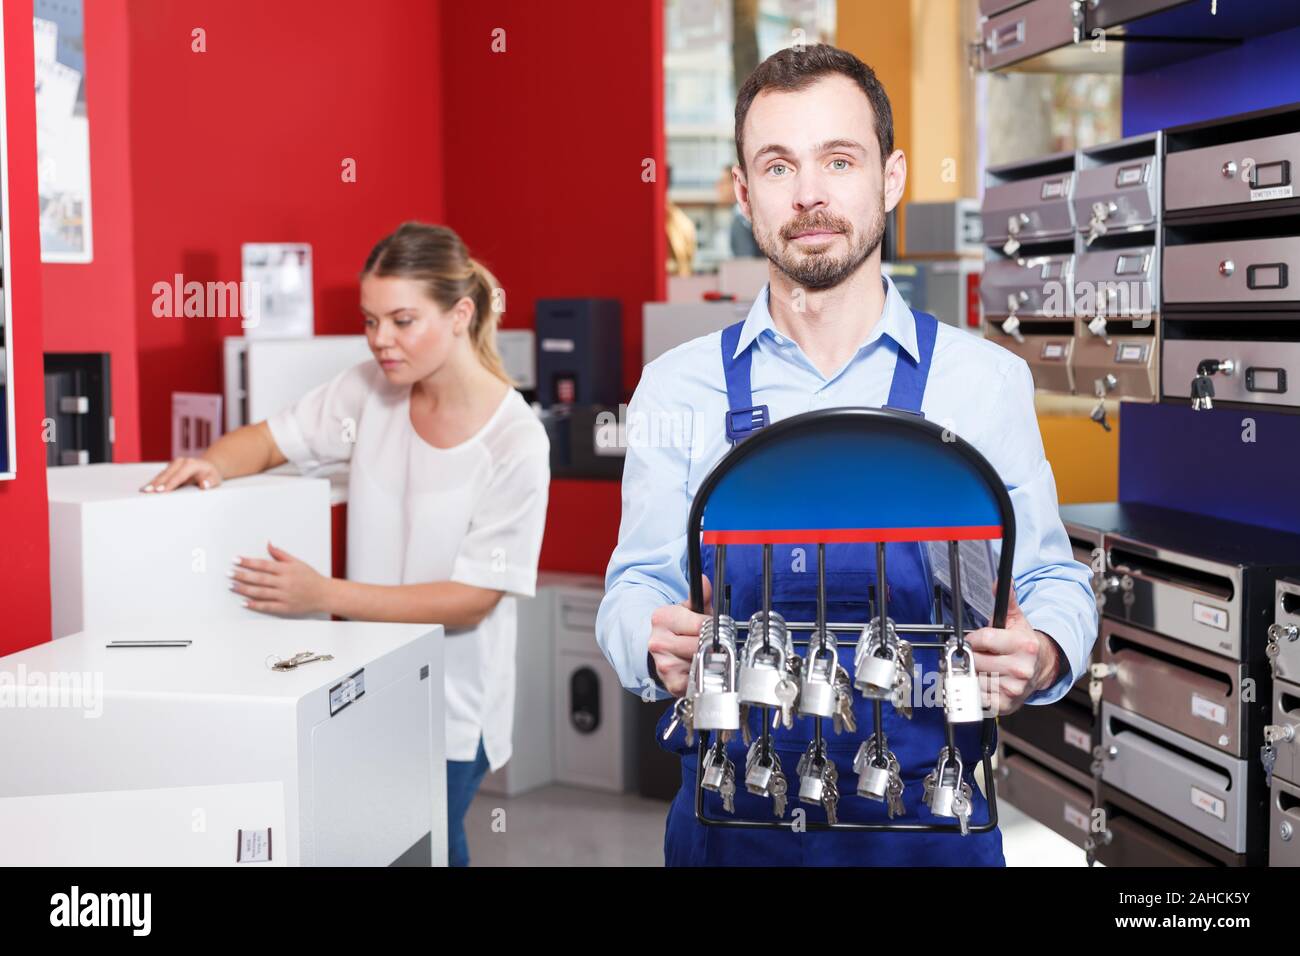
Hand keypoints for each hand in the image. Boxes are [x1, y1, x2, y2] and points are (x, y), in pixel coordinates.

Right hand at [140, 456, 222, 492]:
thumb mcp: (215, 479)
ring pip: (162, 474)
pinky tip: (146, 487)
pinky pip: (161, 475)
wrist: (208, 467)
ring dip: (153, 482)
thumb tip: (204, 485)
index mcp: (192, 464)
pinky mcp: (170, 468)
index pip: (180, 475)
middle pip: (168, 473)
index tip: (162, 491)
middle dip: (158, 483)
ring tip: (143, 490)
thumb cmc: (211, 475)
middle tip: (148, 491)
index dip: (171, 483)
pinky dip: (154, 482)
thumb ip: (210, 482)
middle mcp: (181, 462)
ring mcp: (174, 464)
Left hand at [230, 541, 332, 616]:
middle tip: (229, 573)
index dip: (248, 562)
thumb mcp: (297, 562)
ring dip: (244, 589)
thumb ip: (281, 554)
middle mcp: (284, 582)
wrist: (325, 594)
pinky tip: (244, 602)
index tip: (236, 560)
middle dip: (242, 575)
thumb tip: (268, 544)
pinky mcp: (285, 608)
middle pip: (259, 578)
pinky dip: (255, 605)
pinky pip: (267, 606)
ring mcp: (284, 596)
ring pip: (260, 592)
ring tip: (232, 586)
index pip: (263, 565)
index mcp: (286, 570)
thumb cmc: (311, 578)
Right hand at [647, 576, 712, 697]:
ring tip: (702, 654)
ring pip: (703, 661)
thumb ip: (700, 597)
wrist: (659, 650)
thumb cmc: (677, 629)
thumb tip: (706, 582)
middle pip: (702, 644)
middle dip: (711, 644)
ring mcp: (664, 664)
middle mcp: (659, 642)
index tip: (713, 628)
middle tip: (710, 643)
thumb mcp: (688, 610)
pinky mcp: (672, 683)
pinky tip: (697, 667)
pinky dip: (703, 674)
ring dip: (708, 660)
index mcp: (662, 618)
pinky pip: (700, 679)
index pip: (701, 624)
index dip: (713, 627)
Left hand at [964, 588, 1061, 715]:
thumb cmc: (1024, 644)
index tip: (974, 640)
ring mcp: (1014, 688)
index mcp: (1024, 646)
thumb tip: (1001, 581)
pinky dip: (977, 688)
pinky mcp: (1006, 704)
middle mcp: (1021, 668)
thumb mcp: (1016, 619)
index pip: (983, 639)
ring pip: (975, 678)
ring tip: (986, 667)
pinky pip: (978, 695)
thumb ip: (1007, 600)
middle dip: (973, 655)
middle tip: (981, 654)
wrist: (1041, 667)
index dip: (973, 639)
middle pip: (976, 660)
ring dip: (974, 672)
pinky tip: (987, 680)